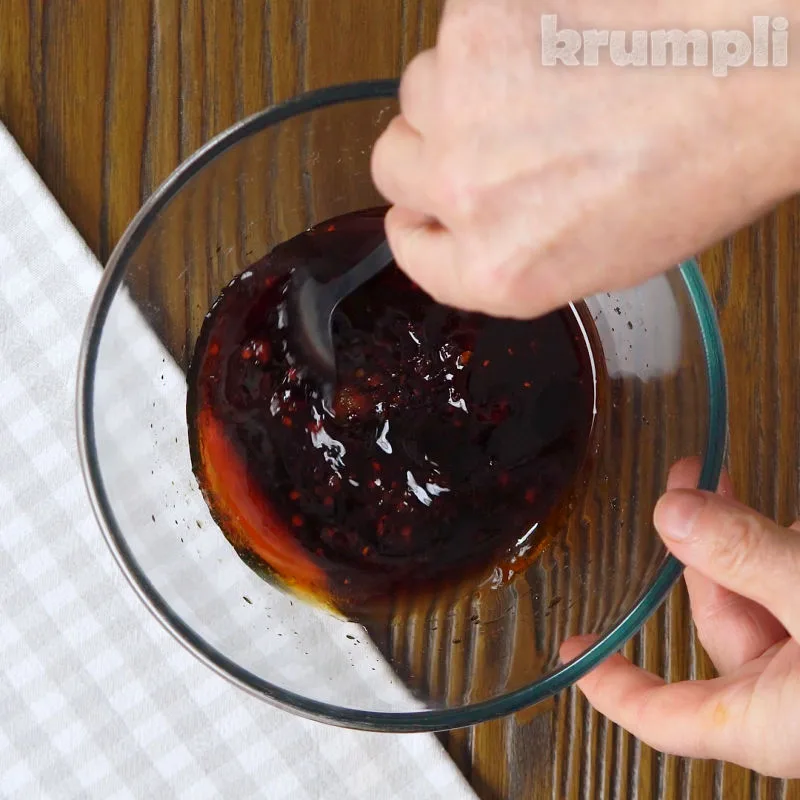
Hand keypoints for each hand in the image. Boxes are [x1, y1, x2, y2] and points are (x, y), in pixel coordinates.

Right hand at [372, 0, 799, 318]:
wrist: (759, 70)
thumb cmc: (700, 166)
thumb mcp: (593, 260)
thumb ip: (503, 252)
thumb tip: (457, 222)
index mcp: (498, 268)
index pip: (408, 248)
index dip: (425, 223)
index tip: (435, 207)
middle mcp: (465, 192)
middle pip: (393, 165)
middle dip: (433, 153)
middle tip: (492, 136)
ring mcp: (464, 100)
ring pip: (421, 90)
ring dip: (465, 90)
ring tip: (542, 84)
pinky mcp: (479, 19)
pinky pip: (456, 31)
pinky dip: (496, 35)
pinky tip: (554, 43)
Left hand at [560, 460, 799, 777]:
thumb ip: (747, 557)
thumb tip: (674, 515)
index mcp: (766, 721)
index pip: (663, 717)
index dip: (609, 686)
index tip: (569, 651)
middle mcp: (789, 699)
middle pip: (716, 621)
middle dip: (697, 545)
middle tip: (685, 485)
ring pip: (763, 596)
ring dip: (746, 537)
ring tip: (729, 480)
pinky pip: (796, 590)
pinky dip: (786, 549)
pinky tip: (787, 518)